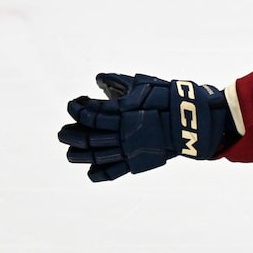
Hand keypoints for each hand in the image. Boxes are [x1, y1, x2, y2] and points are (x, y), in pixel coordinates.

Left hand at [57, 73, 235, 181]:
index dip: (77, 108)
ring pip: (96, 155)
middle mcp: (121, 132)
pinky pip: (114, 171)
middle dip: (71, 134)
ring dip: (79, 155)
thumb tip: (98, 78)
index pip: (90, 113)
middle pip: (88, 136)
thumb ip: (118, 82)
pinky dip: (100, 174)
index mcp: (121, 112)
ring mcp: (129, 148)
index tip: (73, 104)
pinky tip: (90, 172)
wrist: (191, 118)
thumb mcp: (142, 84)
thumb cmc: (167, 97)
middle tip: (62, 132)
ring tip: (70, 153)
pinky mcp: (138, 162)